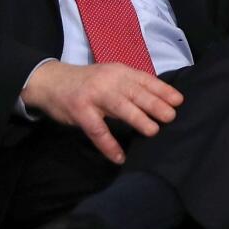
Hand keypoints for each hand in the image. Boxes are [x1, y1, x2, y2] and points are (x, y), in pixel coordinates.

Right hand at [20, 61, 183, 163]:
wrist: (49, 81)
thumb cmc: (86, 82)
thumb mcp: (109, 77)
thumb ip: (129, 86)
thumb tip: (158, 100)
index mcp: (119, 71)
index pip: (144, 80)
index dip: (162, 90)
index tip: (179, 100)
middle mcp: (108, 80)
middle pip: (135, 92)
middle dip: (154, 104)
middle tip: (171, 116)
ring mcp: (93, 95)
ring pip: (119, 107)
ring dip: (137, 119)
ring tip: (153, 131)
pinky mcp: (80, 111)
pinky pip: (97, 130)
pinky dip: (108, 145)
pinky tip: (119, 157)